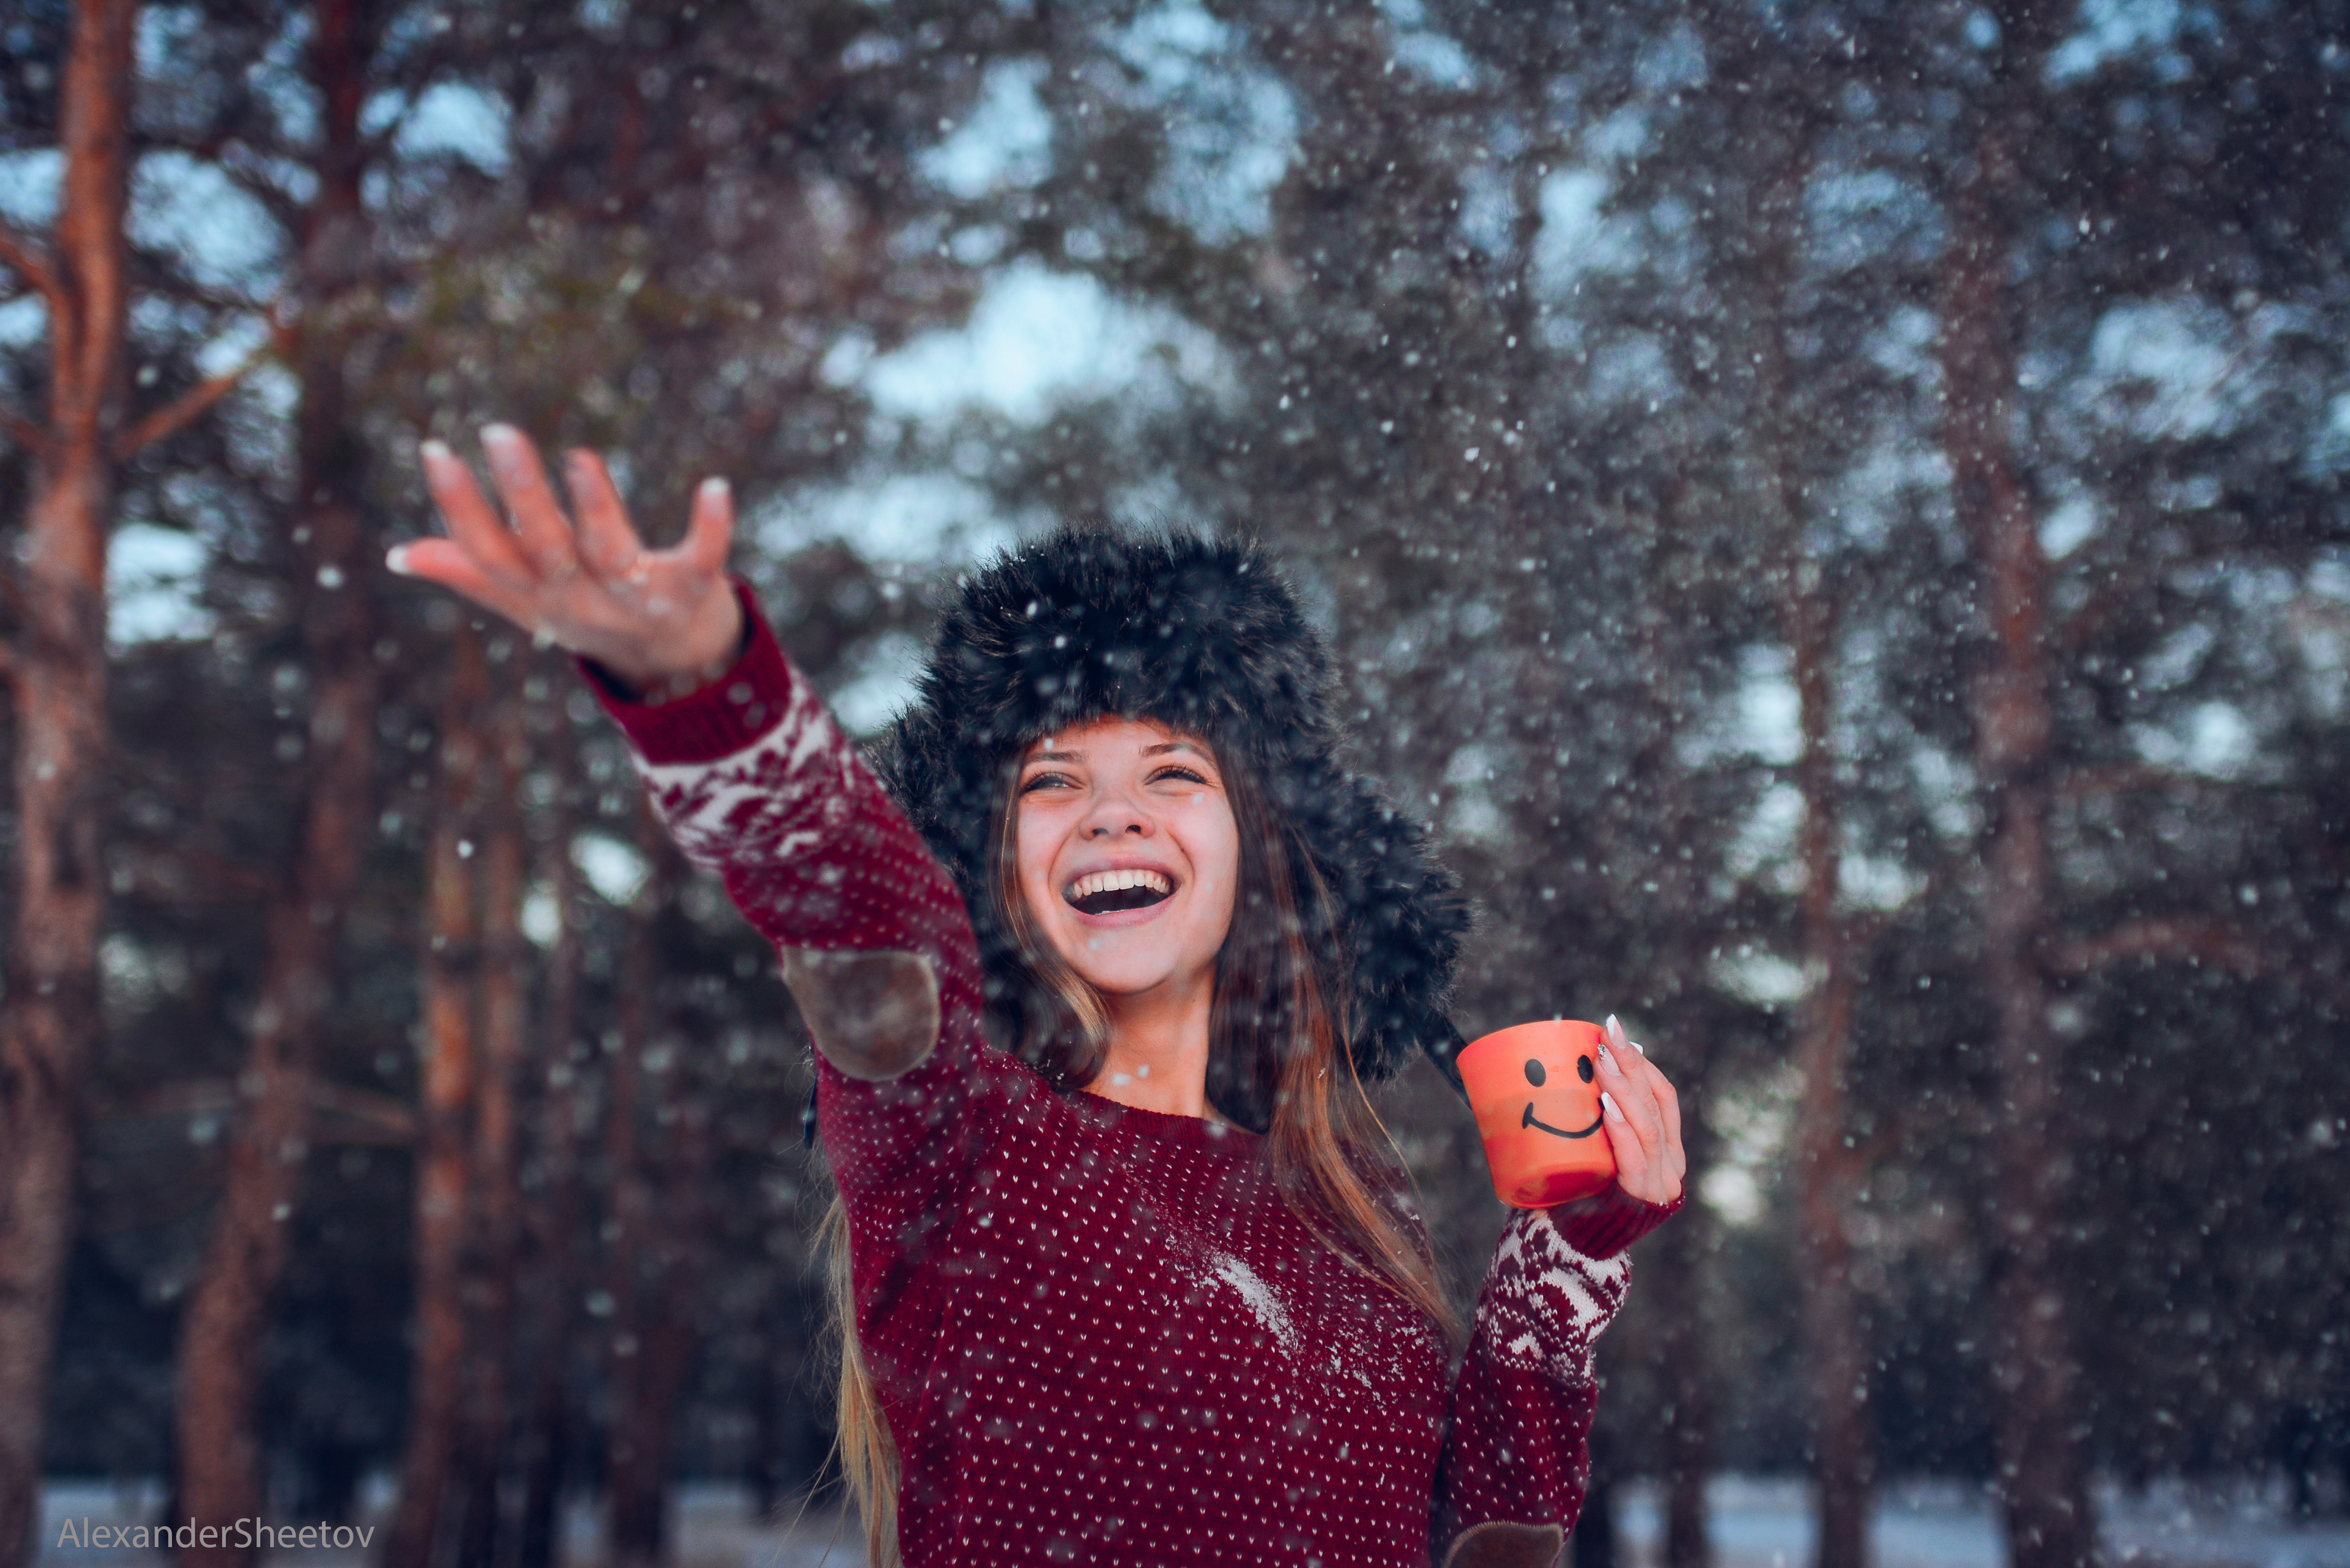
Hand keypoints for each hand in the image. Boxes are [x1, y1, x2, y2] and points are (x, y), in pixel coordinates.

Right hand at [389, 425, 743, 694]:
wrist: (676, 667)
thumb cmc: (591, 616)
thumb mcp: (529, 600)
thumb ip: (473, 571)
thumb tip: (400, 555)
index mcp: (540, 594)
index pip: (489, 553)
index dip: (460, 508)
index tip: (435, 449)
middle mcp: (583, 600)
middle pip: (547, 549)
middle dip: (523, 496)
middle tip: (499, 433)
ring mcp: (637, 599)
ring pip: (611, 553)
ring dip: (596, 507)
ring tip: (581, 458)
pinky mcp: (692, 591)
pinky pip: (702, 560)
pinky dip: (711, 527)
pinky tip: (715, 486)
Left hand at [1595, 1014, 1684, 1206]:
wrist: (1570, 1249)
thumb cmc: (1576, 1193)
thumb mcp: (1594, 1151)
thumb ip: (1596, 1122)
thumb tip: (1576, 1068)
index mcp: (1666, 1149)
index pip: (1663, 1097)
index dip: (1642, 1064)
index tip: (1614, 1032)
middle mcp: (1670, 1165)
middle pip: (1656, 1105)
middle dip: (1630, 1066)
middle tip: (1605, 1035)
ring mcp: (1659, 1183)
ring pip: (1647, 1127)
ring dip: (1623, 1090)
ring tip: (1601, 1063)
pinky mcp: (1640, 1198)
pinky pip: (1634, 1158)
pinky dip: (1621, 1129)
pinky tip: (1606, 1107)